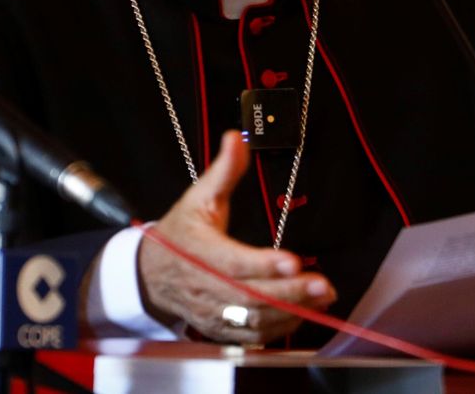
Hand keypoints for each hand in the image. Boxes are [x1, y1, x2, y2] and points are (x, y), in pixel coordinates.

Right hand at [138, 130, 336, 342]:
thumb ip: (223, 170)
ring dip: (291, 312)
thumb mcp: (198, 197)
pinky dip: (279, 329)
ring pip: (253, 321)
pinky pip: (252, 336)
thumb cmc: (180, 233)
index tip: (293, 259)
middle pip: (250, 297)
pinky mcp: (220, 329)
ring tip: (324, 298)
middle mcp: (205, 286)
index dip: (262, 264)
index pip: (232, 262)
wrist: (150, 274)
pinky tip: (303, 314)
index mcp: (199, 252)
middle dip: (290, 292)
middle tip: (324, 285)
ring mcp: (212, 313)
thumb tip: (238, 137)